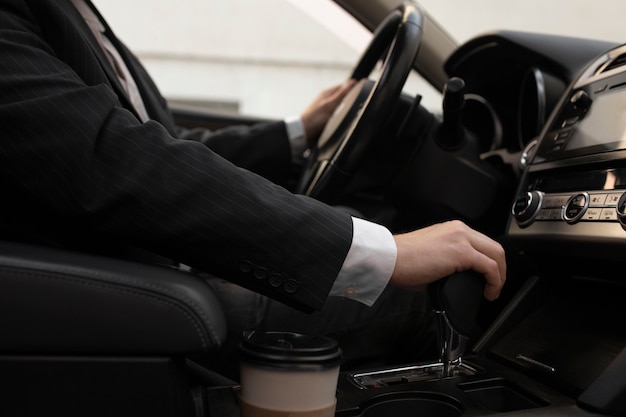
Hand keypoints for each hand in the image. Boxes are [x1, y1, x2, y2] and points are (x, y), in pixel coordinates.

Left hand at [300, 79, 356, 144]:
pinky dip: (339, 117)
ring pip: (340, 106)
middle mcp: (326, 99)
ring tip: (345, 115)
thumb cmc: (314, 118)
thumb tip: (353, 82)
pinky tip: (339, 121)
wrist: (303, 133)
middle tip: (352, 107)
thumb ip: (342, 94)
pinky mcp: (325, 117)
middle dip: (348, 101)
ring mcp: (325, 108)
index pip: (343, 86)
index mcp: (327, 93)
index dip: (352, 89)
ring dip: (344, 110)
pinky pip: (336, 115)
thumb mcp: (331, 105)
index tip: (359, 94)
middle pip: (342, 96)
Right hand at [391, 220, 505, 300]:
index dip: (490, 262)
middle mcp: (459, 230)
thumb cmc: (402, 260)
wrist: (390, 257)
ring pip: (496, 255)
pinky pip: (490, 267)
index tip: (487, 278)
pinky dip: (494, 281)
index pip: (482, 243)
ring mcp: (461, 239)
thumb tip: (454, 279)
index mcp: (452, 229)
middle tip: (495, 286)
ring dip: (500, 276)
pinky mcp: (462, 252)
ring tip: (493, 292)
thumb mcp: (431, 256)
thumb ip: (447, 263)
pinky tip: (489, 292)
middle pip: (494, 247)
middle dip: (501, 269)